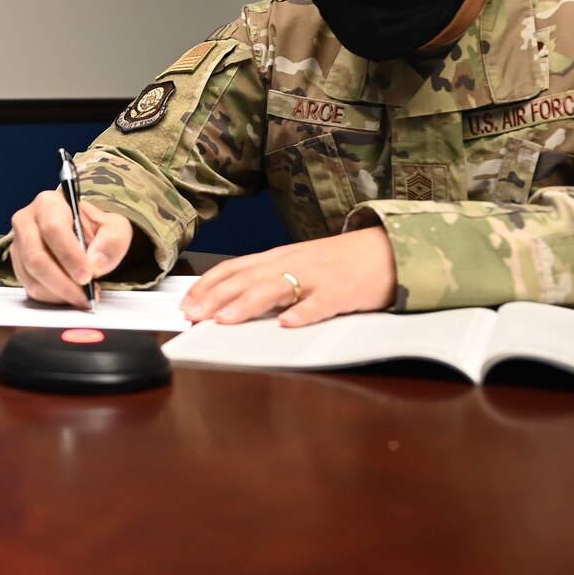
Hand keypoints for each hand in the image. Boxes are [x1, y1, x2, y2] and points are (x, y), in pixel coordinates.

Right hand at [6, 188, 133, 309]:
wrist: (82, 233)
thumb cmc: (95, 227)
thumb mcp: (114, 226)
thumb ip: (112, 241)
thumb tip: (95, 264)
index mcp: (49, 203)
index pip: (53, 229)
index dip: (69, 256)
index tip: (87, 275)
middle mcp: (27, 221)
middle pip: (36, 257)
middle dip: (63, 282)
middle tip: (85, 295)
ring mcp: (19, 244)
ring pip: (32, 276)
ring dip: (59, 293)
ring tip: (83, 295)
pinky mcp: (18, 265)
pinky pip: (31, 287)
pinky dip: (53, 297)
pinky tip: (71, 294)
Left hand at [181, 229, 397, 326]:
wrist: (388, 249)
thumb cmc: (342, 261)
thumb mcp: (300, 263)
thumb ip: (272, 278)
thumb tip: (236, 299)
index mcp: (280, 257)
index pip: (235, 268)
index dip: (208, 285)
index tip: (186, 303)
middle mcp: (293, 263)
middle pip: (248, 278)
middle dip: (216, 297)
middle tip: (192, 316)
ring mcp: (317, 277)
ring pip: (277, 288)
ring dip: (248, 304)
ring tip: (225, 320)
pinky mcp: (342, 292)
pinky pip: (321, 303)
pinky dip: (304, 313)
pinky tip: (288, 325)